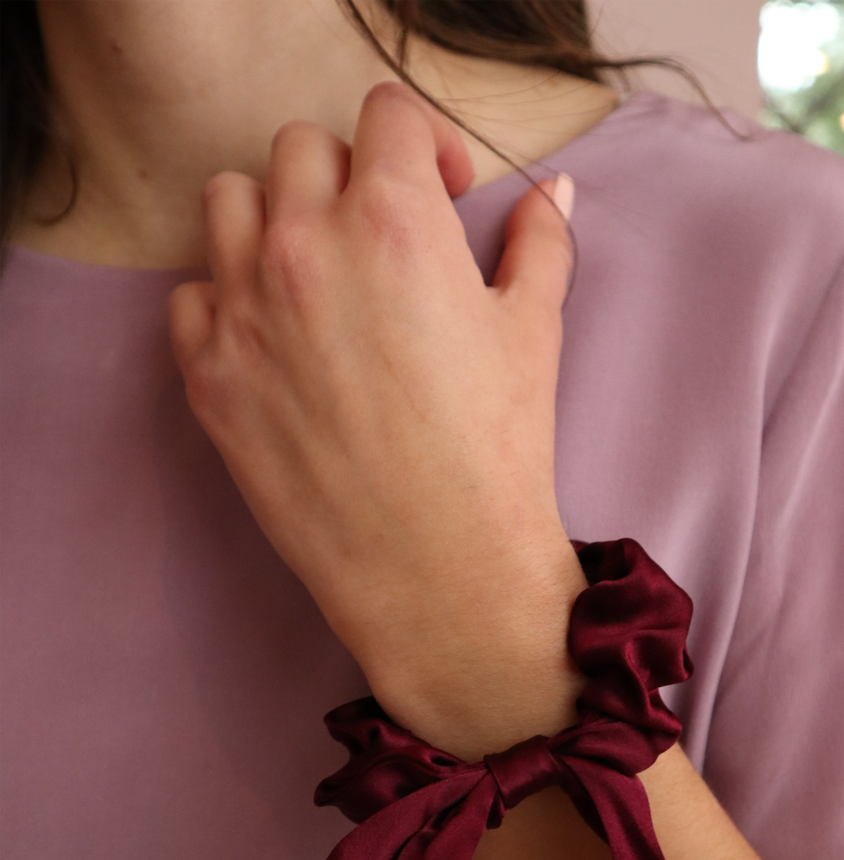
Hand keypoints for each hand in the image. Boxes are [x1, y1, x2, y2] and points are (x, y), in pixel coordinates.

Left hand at [169, 83, 583, 757]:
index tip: (443, 190)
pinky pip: (192, 295)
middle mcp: (307, 248)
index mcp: (395, 220)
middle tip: (383, 237)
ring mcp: (246, 312)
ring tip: (317, 273)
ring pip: (230, 203)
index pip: (385, 113)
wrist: (439, 566)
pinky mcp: (209, 377)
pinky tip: (275, 339)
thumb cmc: (497, 454)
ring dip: (274, 218)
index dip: (423, 142)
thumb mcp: (533, 335)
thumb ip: (538, 245)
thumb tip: (552, 195)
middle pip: (301, 150)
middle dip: (349, 177)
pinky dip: (227, 300)